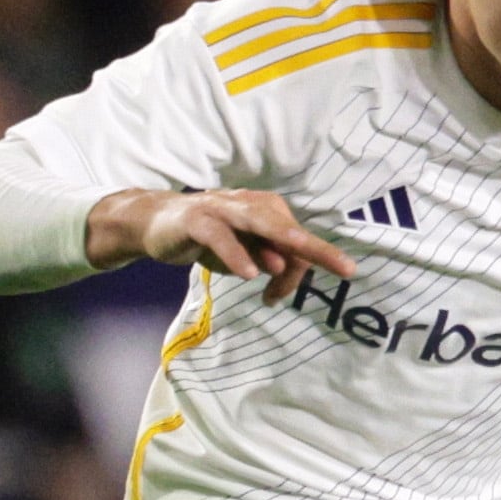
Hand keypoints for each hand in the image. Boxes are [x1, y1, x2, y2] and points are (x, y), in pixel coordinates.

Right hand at [92, 188, 357, 302]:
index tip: (290, 294)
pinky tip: (246, 273)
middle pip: (288, 227)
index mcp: (265, 212)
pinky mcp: (195, 220)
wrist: (154, 223)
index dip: (302, 267)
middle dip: (316, 248)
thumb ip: (265, 259)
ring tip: (295, 268)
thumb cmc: (206, 237)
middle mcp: (248, 205)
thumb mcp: (241, 253)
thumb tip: (284, 270)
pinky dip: (233, 253)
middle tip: (346, 269)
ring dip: (280, 245)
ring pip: (258, 224)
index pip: (295, 240)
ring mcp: (221, 210)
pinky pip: (218, 236)